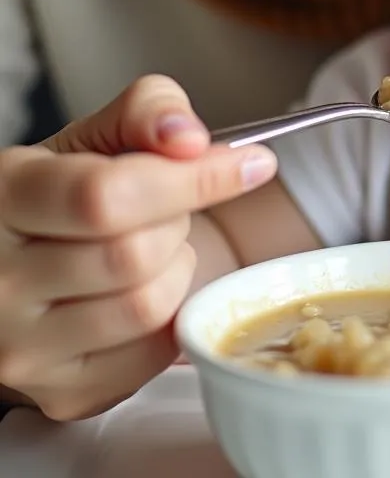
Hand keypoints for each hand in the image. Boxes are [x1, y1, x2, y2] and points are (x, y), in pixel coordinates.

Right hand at [0, 76, 276, 419]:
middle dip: (178, 220)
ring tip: (150, 247)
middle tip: (165, 209)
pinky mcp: (61, 393)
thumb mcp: (96, 134)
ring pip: (150, 305)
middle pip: (137, 254)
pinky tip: (144, 287)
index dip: (193, 179)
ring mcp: (23, 348)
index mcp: (5, 198)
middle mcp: (0, 281)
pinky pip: (155, 352)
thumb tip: (188, 138)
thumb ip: (148, 110)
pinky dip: (173, 314)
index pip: (108, 197)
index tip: (251, 164)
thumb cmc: (65, 190)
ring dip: (176, 267)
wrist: (21, 259)